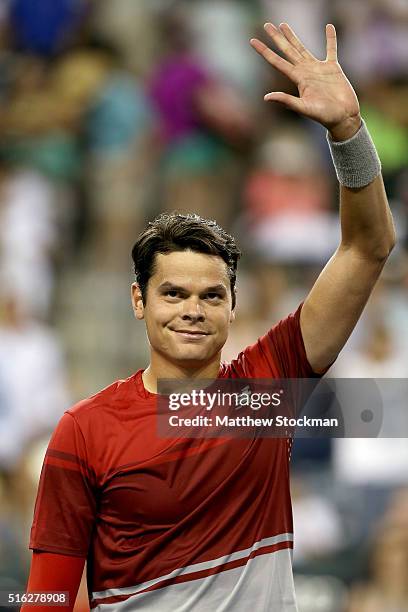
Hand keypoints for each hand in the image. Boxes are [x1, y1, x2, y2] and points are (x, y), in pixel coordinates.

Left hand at [250, 23, 360, 140]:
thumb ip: (286, 101)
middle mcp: (305, 72)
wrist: (343, 117)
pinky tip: (328, 26)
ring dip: (293, 37)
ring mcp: (318, 69)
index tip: (252, 41)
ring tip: (284, 25)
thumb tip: (266, 97)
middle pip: (287, 51)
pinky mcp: (333, 68)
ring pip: (302, 48)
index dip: (265, 51)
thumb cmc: (324, 116)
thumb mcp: (304, 108)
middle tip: (267, 25)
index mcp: (298, 79)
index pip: (277, 62)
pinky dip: (331, 38)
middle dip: (277, 38)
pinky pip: (331, 49)